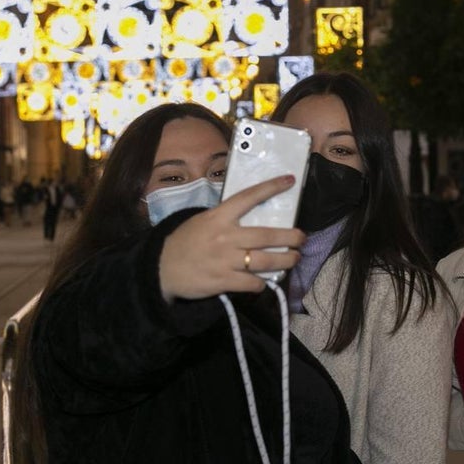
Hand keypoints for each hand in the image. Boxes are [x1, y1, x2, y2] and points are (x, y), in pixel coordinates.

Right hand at [158, 175, 304, 301]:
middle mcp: (225, 236)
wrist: (162, 269)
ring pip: (266, 261)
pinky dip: (262, 283)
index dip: (271, 187)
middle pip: (267, 235)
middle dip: (291, 237)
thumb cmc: (185, 243)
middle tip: (301, 238)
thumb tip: (253, 219)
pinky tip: (265, 281)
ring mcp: (225, 260)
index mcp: (219, 216)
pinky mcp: (224, 281)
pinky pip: (253, 283)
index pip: (249, 197)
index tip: (290, 180)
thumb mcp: (202, 221)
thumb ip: (226, 220)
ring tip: (294, 258)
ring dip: (286, 260)